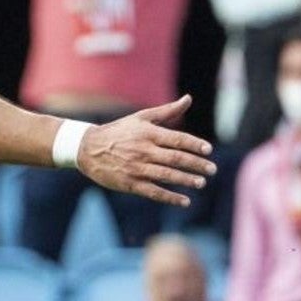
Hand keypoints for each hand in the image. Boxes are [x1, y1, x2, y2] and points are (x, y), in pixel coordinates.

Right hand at [77, 95, 215, 207]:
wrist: (88, 149)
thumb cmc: (118, 131)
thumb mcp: (140, 118)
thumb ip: (167, 111)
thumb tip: (189, 99)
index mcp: (148, 133)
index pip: (177, 139)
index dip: (195, 144)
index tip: (208, 150)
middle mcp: (144, 150)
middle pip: (176, 158)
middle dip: (196, 164)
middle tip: (212, 170)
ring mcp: (137, 168)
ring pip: (167, 175)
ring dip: (186, 180)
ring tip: (201, 183)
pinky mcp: (130, 183)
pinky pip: (154, 192)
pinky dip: (170, 197)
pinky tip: (185, 201)